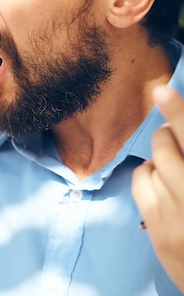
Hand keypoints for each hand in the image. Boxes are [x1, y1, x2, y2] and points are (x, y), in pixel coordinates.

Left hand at [132, 86, 183, 290]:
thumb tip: (177, 127)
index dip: (180, 113)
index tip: (161, 90)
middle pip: (170, 147)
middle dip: (170, 132)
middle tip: (173, 131)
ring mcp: (177, 218)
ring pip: (154, 164)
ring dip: (162, 158)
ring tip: (177, 169)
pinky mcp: (158, 231)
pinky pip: (141, 184)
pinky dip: (148, 174)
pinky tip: (161, 181)